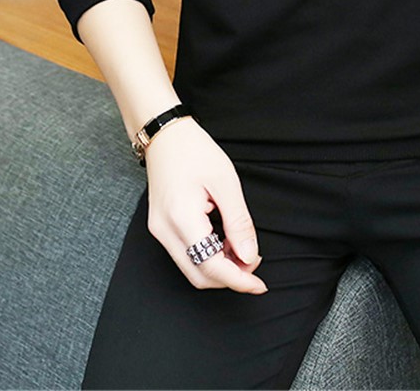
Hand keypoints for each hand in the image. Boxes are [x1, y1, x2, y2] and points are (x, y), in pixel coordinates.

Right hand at [144, 117, 267, 293]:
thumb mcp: (226, 182)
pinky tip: (225, 242)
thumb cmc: (195, 151)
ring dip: (219, 268)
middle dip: (230, 277)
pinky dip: (207, 256)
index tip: (260, 283)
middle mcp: (165, 231)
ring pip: (191, 269)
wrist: (165, 135)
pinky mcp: (161, 227)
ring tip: (243, 249)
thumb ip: (238, 222)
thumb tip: (250, 257)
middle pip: (199, 276)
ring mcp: (159, 231)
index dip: (238, 280)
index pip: (211, 266)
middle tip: (255, 263)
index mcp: (181, 218)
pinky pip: (185, 255)